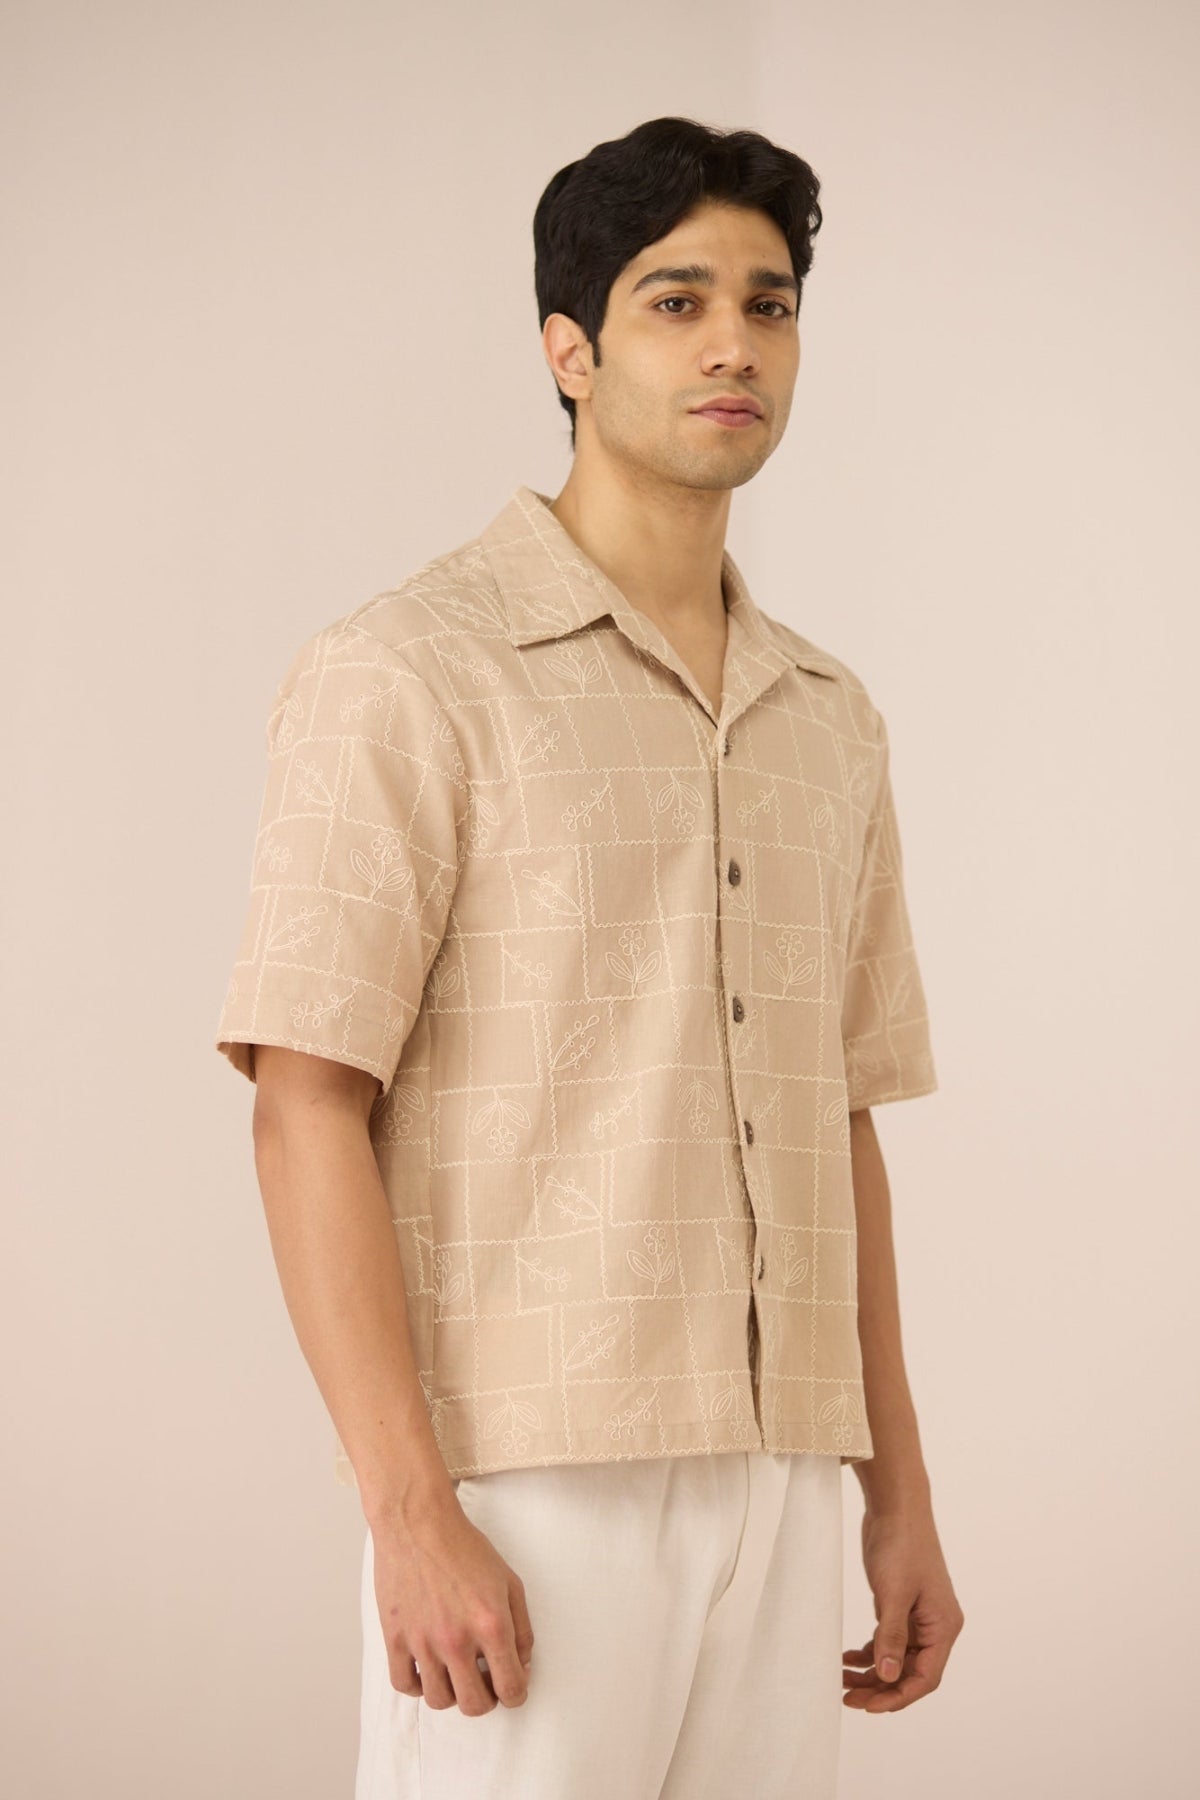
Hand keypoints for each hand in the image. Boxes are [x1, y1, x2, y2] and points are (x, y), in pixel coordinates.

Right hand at [371, 1492, 535, 1715]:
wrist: (418, 1521)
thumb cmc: (465, 1547)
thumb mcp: (509, 1581)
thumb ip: (522, 1628)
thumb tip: (522, 1665)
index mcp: (492, 1625)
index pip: (511, 1689)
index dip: (516, 1694)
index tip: (512, 1687)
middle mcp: (457, 1640)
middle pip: (475, 1705)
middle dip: (486, 1700)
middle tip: (484, 1682)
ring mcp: (423, 1642)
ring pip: (439, 1700)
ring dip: (452, 1692)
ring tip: (455, 1672)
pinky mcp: (395, 1638)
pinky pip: (404, 1685)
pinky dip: (417, 1685)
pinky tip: (428, 1667)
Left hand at [842, 1504, 963, 1711]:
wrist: (895, 1507)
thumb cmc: (901, 1545)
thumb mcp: (894, 1593)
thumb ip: (891, 1636)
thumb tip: (887, 1677)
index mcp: (944, 1627)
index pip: (926, 1678)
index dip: (898, 1696)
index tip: (869, 1707)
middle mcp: (935, 1627)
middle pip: (910, 1673)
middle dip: (880, 1688)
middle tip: (847, 1699)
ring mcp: (918, 1617)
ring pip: (896, 1659)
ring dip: (871, 1672)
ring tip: (841, 1680)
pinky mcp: (901, 1607)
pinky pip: (887, 1641)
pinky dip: (869, 1652)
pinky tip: (847, 1657)